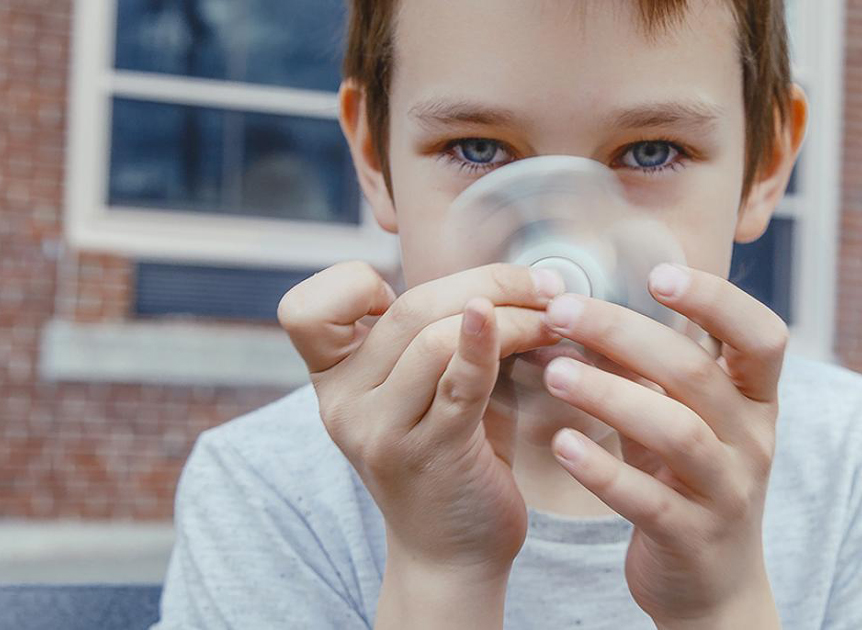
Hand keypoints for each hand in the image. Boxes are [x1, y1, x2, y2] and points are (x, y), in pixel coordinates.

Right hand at [278, 262, 564, 580]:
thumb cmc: (451, 457)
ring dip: (510, 315)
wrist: (454, 554)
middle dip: (486, 283)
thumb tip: (502, 276)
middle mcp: (343, 404)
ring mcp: (381, 431)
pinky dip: (490, 343)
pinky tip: (526, 323)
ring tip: (555, 322)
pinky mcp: (429, 452)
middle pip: (406, 308)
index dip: (354, 283)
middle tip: (544, 287)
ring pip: (433, 336)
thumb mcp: (424, 390)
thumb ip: (435, 335)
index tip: (423, 296)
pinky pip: (459, 381)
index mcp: (333, 379)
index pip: (307, 308)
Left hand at [539, 263, 786, 627]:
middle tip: (561, 312)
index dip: (717, 299)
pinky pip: (648, 500)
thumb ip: (651, 370)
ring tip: (553, 371)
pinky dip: (604, 470)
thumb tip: (581, 308)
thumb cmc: (688, 480)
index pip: (761, 336)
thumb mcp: (686, 418)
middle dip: (624, 334)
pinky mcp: (692, 537)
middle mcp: (752, 441)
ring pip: (676, 432)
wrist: (713, 587)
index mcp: (756, 401)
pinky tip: (561, 445)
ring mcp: (727, 491)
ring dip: (610, 395)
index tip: (657, 275)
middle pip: (695, 374)